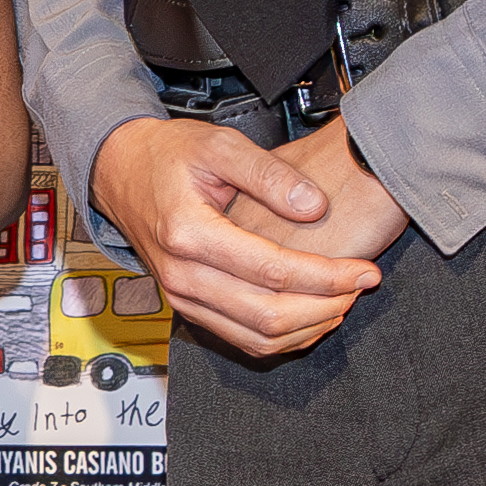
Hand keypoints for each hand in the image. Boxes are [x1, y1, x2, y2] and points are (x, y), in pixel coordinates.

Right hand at [94, 112, 404, 358]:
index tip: (365, 269)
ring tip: (343, 300)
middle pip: (268, 314)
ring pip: (256, 337)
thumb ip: (270, 174)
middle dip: (326, 305)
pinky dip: (283, 338)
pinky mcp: (187, 307)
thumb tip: (315, 206)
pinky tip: (312, 315)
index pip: (272, 271)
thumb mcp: (219, 145)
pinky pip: (240, 339)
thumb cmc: (168, 155)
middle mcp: (182, 275)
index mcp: (189, 233)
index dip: (327, 275)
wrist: (120, 173)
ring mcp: (182, 297)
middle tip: (362, 286)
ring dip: (309, 327)